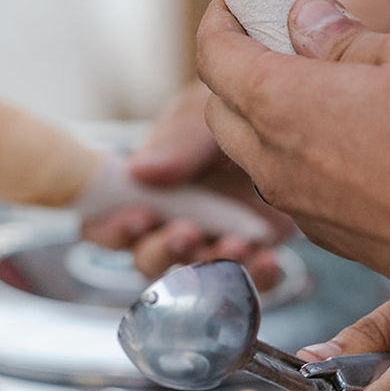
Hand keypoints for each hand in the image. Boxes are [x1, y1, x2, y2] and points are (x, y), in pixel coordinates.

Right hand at [81, 79, 289, 287]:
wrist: (285, 116)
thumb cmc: (228, 109)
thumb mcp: (202, 112)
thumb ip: (178, 140)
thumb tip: (140, 169)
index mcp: (143, 187)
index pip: (104, 221)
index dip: (111, 229)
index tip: (139, 216)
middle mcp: (169, 220)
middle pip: (146, 258)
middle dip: (162, 251)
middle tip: (187, 232)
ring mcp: (210, 240)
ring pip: (193, 278)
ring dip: (209, 265)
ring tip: (236, 244)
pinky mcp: (251, 252)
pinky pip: (247, 281)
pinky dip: (255, 276)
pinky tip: (268, 259)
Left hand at [197, 0, 389, 325]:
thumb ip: (349, 38)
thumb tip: (309, 22)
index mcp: (280, 106)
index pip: (213, 56)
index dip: (219, 20)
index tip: (239, 2)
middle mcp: (278, 166)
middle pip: (224, 110)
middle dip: (237, 69)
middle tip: (281, 40)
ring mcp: (307, 213)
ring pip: (258, 157)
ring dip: (271, 119)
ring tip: (327, 88)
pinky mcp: (342, 244)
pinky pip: (298, 191)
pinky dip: (305, 159)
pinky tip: (359, 140)